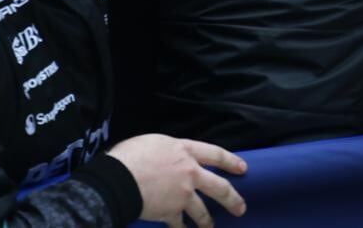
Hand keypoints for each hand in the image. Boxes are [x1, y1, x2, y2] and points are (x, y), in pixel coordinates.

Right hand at [106, 133, 246, 227]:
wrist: (119, 179)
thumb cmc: (130, 155)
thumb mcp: (154, 142)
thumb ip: (167, 151)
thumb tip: (165, 155)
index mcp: (185, 151)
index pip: (215, 154)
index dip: (230, 161)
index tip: (243, 169)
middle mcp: (190, 173)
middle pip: (219, 187)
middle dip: (232, 199)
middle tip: (241, 208)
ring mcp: (182, 194)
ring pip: (201, 211)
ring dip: (207, 221)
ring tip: (210, 227)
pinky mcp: (170, 212)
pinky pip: (179, 225)